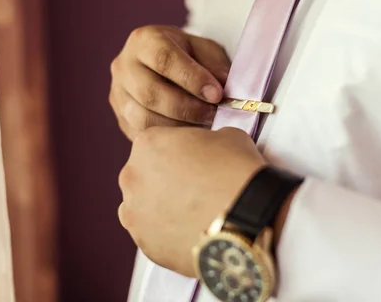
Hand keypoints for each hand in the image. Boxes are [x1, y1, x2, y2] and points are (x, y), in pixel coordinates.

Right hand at [109, 25, 230, 139]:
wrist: (167, 66)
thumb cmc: (190, 56)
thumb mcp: (206, 51)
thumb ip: (215, 66)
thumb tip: (224, 90)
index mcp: (144, 40)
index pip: (164, 59)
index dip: (192, 79)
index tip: (216, 94)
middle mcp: (124, 65)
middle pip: (149, 93)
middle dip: (187, 108)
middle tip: (213, 115)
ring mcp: (118, 93)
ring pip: (143, 118)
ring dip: (178, 127)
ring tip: (203, 127)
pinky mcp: (121, 118)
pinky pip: (141, 134)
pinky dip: (168, 138)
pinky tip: (188, 136)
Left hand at [117, 126, 265, 276]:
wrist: (247, 220)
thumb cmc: (237, 174)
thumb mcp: (228, 136)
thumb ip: (207, 140)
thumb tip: (210, 150)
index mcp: (148, 144)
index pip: (157, 142)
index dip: (180, 151)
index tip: (194, 160)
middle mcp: (132, 178)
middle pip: (145, 175)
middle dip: (166, 180)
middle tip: (197, 187)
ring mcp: (135, 214)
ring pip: (145, 208)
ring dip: (164, 208)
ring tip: (196, 213)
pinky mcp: (146, 245)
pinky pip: (155, 236)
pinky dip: (170, 234)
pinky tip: (195, 231)